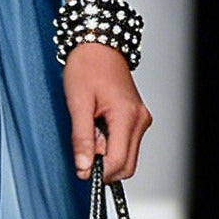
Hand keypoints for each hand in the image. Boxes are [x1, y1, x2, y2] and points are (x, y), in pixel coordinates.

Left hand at [63, 43, 152, 182]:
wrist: (98, 46)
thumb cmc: (87, 67)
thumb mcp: (77, 104)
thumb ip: (81, 139)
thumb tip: (84, 167)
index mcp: (127, 116)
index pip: (118, 163)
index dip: (98, 172)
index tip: (81, 168)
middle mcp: (139, 120)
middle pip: (126, 166)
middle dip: (103, 165)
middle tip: (85, 146)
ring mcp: (140, 120)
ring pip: (126, 157)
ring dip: (106, 154)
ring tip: (91, 131)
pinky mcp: (137, 119)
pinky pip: (125, 145)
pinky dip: (110, 145)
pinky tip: (98, 128)